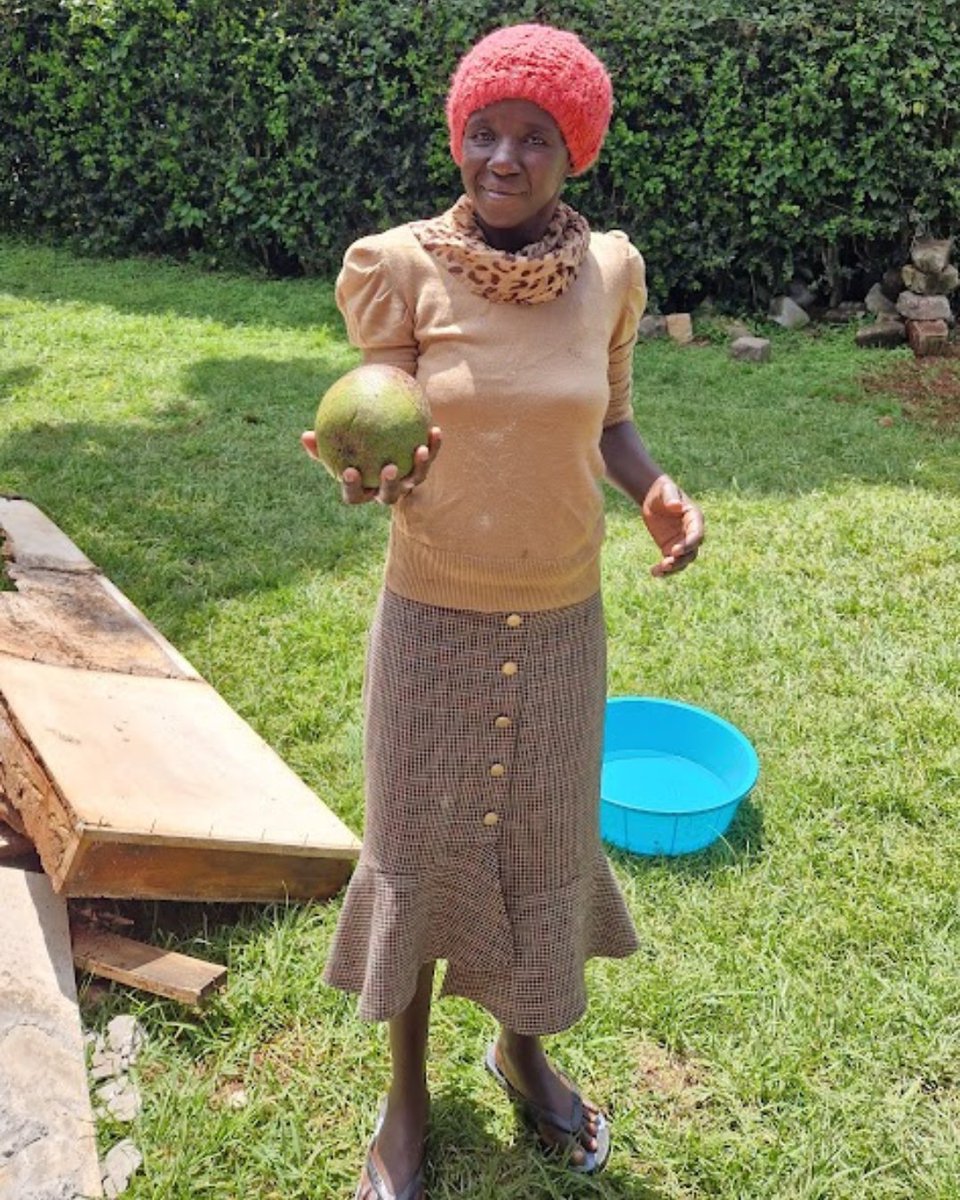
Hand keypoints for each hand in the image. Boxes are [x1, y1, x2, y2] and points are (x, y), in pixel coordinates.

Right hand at [300, 426, 441, 505]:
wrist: (380, 440)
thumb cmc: (352, 444)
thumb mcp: (337, 444)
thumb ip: (323, 443)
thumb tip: (305, 435)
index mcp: (363, 490)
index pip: (354, 496)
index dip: (353, 488)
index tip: (350, 471)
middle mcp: (385, 491)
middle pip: (388, 496)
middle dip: (390, 484)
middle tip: (389, 467)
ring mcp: (406, 483)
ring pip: (414, 480)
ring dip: (419, 466)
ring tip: (420, 449)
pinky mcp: (421, 469)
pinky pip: (429, 458)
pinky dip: (433, 446)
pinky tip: (435, 430)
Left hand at [642, 474, 703, 575]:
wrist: (654, 498)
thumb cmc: (663, 491)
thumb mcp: (666, 490)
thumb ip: (671, 497)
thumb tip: (676, 505)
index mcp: (695, 518)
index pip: (697, 535)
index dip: (689, 544)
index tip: (675, 551)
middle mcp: (691, 533)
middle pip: (692, 551)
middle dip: (681, 559)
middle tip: (666, 563)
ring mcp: (682, 542)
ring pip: (683, 561)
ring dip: (673, 568)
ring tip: (658, 570)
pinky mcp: (671, 548)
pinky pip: (671, 562)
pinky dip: (664, 570)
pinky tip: (654, 573)